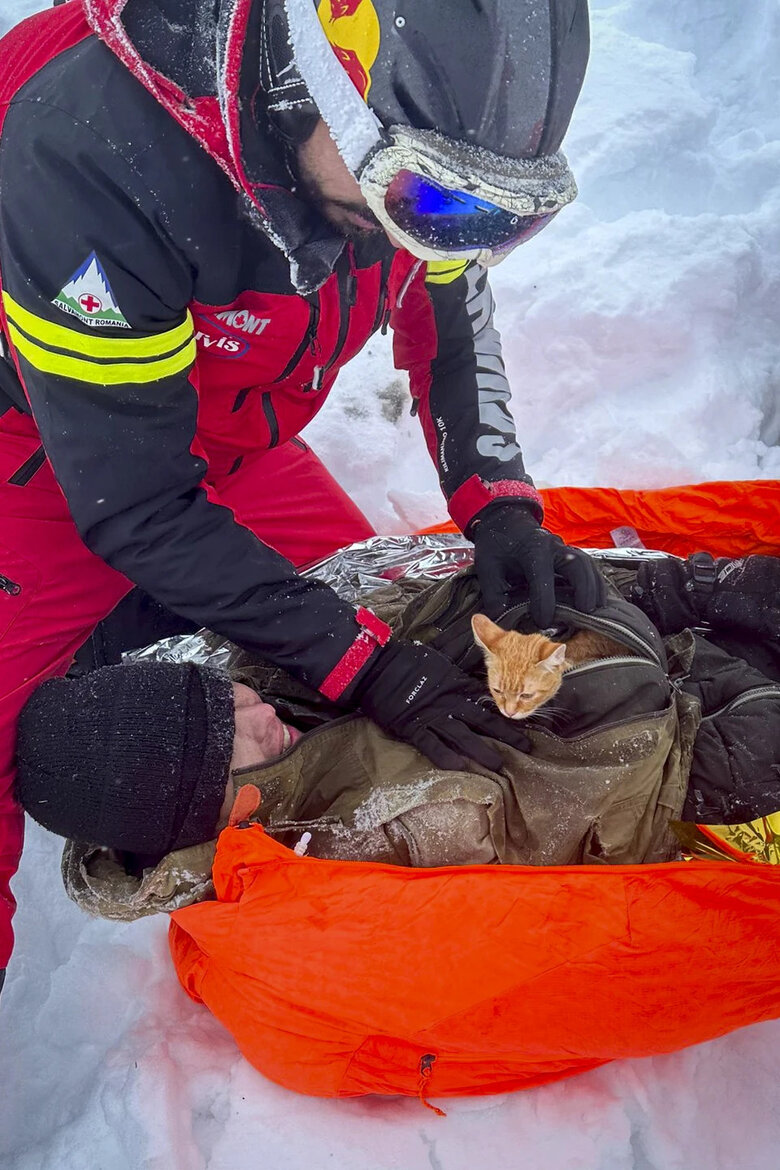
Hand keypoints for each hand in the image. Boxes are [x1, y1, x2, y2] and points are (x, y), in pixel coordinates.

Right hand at [352, 641, 529, 771]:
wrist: (376, 668)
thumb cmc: (407, 663)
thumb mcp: (439, 663)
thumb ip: (458, 674)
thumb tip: (477, 678)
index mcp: (457, 686)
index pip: (488, 701)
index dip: (507, 710)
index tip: (525, 720)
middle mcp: (450, 702)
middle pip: (484, 720)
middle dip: (507, 734)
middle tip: (527, 747)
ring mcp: (432, 716)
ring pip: (463, 736)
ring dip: (482, 750)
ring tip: (498, 764)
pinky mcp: (413, 728)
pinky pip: (432, 745)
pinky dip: (446, 756)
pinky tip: (460, 767)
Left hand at [472, 502, 606, 626]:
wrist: (506, 522)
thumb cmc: (497, 547)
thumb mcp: (487, 570)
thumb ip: (494, 596)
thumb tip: (505, 622)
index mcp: (530, 549)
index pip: (542, 578)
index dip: (544, 603)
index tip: (543, 622)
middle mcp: (552, 546)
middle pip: (576, 564)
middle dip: (583, 588)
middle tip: (585, 611)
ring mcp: (564, 548)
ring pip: (587, 564)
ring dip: (594, 586)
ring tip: (597, 609)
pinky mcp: (570, 554)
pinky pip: (588, 566)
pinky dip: (595, 583)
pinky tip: (598, 600)